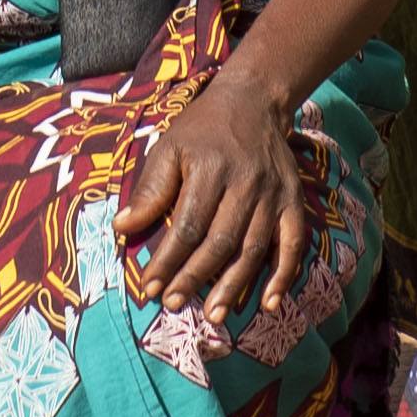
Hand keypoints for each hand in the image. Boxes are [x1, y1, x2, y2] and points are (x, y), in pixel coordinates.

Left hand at [114, 71, 315, 341]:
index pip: (187, 225)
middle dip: (195, 278)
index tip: (149, 287)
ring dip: (233, 285)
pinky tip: (269, 303)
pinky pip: (293, 245)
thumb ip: (150, 190)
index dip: (168, 260)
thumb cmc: (202, 130)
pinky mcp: (294, 202)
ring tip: (213, 315)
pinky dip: (283, 276)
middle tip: (174, 304)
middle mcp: (246, 184)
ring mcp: (274, 195)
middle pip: (220, 242)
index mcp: (211, 169)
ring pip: (253, 249)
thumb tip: (122, 228)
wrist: (254, 101)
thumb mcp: (169, 147)